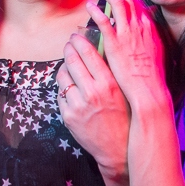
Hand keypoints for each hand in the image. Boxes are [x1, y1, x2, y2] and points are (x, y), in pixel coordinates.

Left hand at [57, 40, 129, 178]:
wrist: (117, 149)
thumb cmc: (124, 117)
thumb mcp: (122, 92)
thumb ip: (110, 72)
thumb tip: (98, 48)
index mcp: (108, 84)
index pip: (88, 54)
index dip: (79, 41)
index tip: (75, 36)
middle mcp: (92, 93)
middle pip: (72, 61)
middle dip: (68, 49)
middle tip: (69, 45)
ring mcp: (77, 105)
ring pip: (62, 76)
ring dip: (64, 68)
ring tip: (69, 67)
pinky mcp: (68, 117)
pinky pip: (60, 94)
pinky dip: (64, 89)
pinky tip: (71, 89)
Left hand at [85, 0, 166, 106]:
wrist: (149, 90)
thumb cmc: (152, 77)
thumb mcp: (157, 54)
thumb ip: (150, 41)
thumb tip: (147, 35)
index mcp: (150, 29)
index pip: (139, 5)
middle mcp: (140, 27)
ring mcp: (128, 33)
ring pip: (117, 3)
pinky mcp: (115, 42)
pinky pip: (104, 20)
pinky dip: (97, 10)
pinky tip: (90, 6)